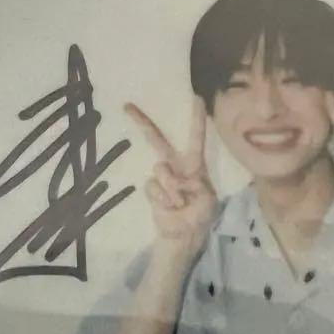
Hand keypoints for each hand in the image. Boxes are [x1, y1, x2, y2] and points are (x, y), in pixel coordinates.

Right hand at [125, 98, 217, 256]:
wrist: (183, 235)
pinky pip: (153, 187)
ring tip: (180, 203)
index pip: (196, 138)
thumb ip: (191, 184)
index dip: (196, 118)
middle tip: (127, 106)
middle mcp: (175, 166)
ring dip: (172, 189)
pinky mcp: (151, 189)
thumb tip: (170, 177)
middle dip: (143, 123)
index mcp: (194, 165)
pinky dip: (163, 198)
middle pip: (158, 140)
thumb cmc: (200, 215)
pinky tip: (170, 207)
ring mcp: (161, 177)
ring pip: (161, 170)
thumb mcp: (206, 199)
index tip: (196, 97)